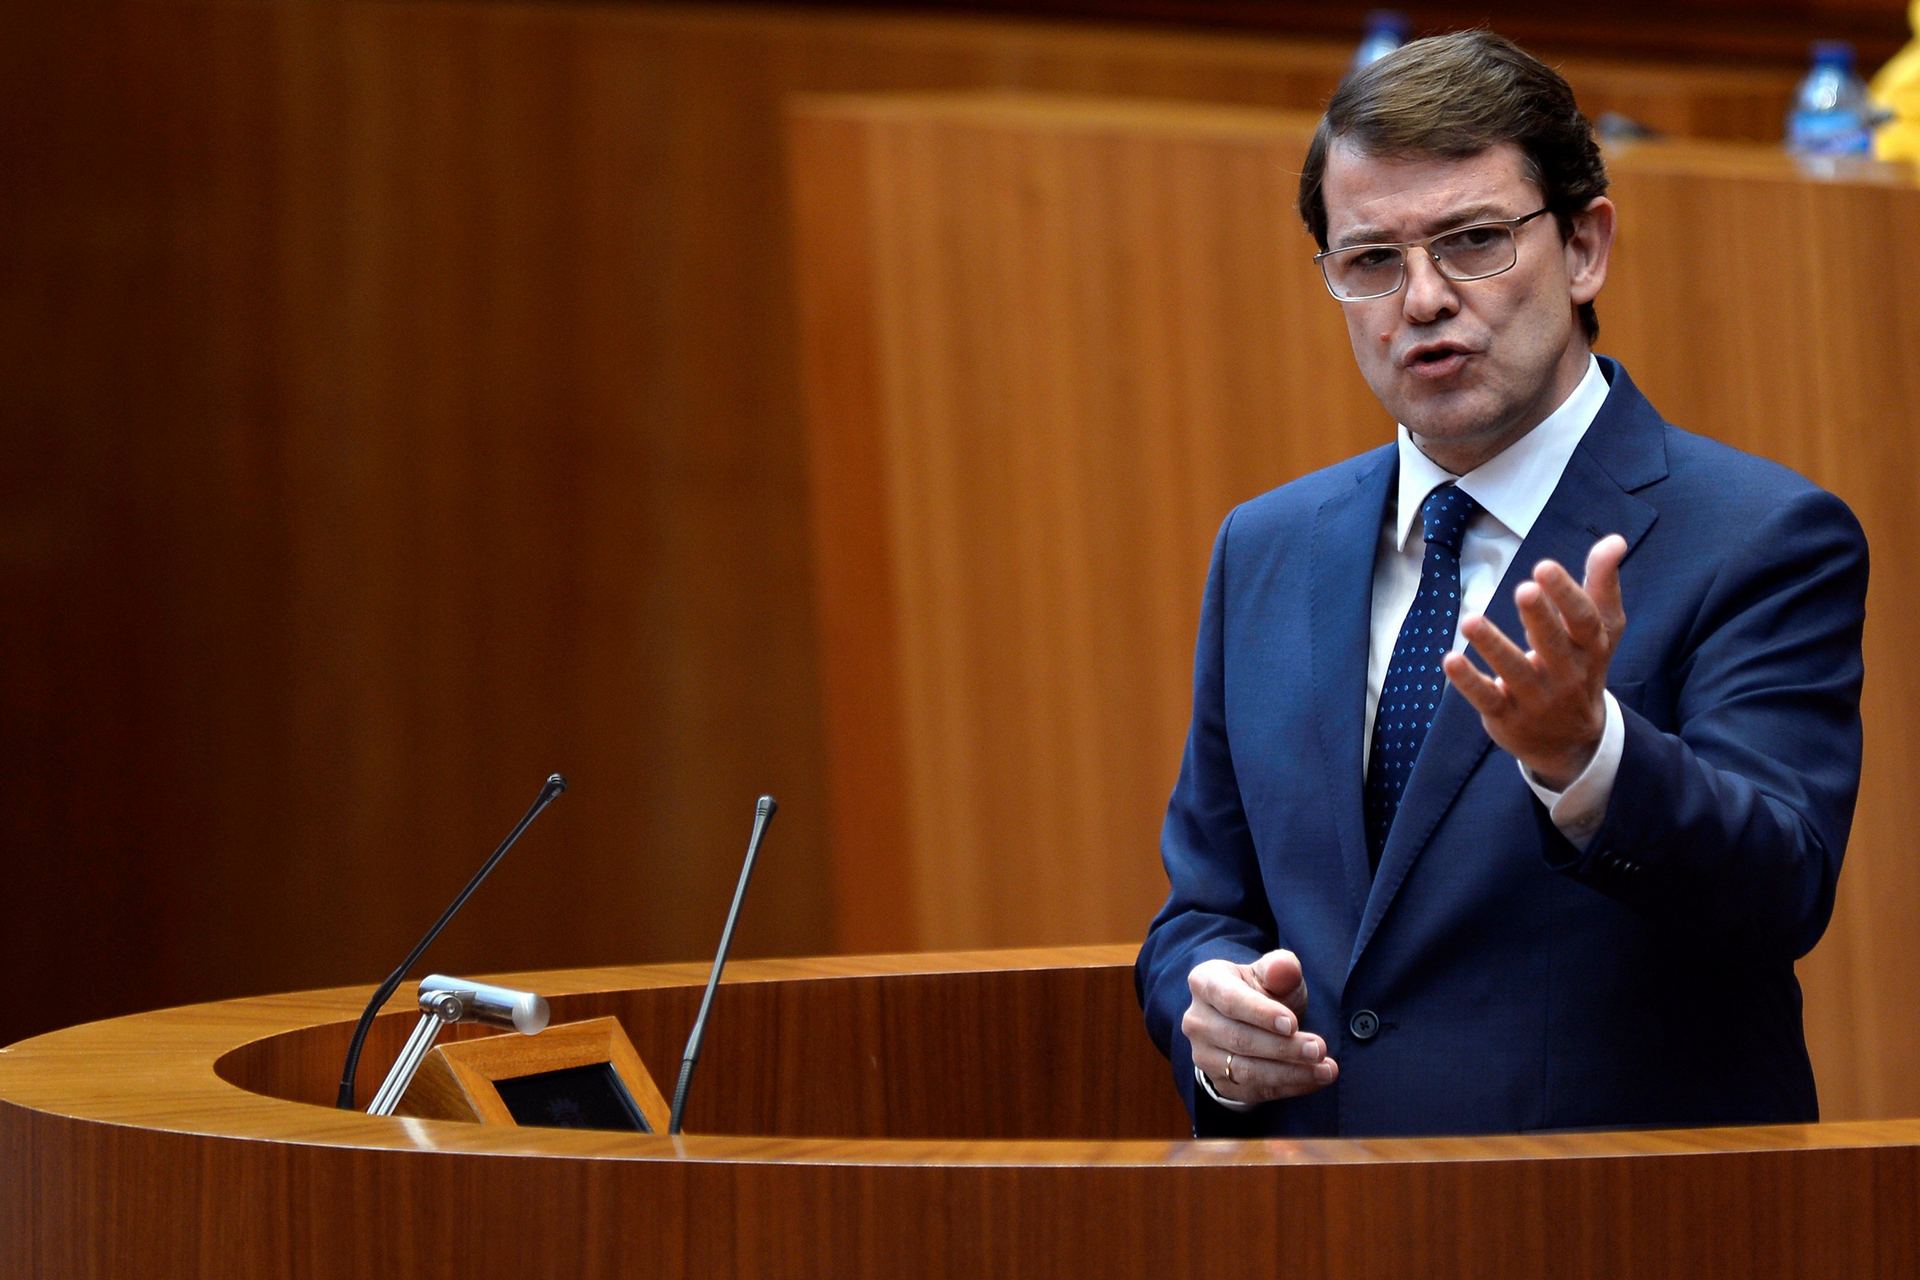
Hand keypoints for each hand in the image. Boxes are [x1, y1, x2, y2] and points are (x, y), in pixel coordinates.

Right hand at [1182, 950, 1337, 1104]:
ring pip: (1247, 1070)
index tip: (1292, 1024)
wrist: (1250, 1021)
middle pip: (1239, 1039)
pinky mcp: (1220, 1082)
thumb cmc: (1263, 990)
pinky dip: (1287, 1088)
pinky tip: (1313, 1080)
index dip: (1261, 1013)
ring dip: (1290, 1073)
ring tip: (1325, 1069)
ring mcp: (1204, 1055)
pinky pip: (1254, 1091)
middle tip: (1319, 1049)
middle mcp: (1197, 1021)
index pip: (1230, 1000)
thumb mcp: (1272, 973)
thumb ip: (1280, 968)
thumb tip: (1283, 968)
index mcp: (1205, 983)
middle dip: (1283, 1047)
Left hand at [1442, 534, 1627, 788]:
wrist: (1572, 742)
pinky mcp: (1506, 716)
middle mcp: (1566, 675)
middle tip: (1523, 588)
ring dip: (1492, 645)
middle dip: (1539, 617)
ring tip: (1470, 620)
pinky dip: (1468, 681)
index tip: (1544, 566)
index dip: (1566, 594)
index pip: (1583, 621)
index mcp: (1589, 649)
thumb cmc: (1581, 669)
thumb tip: (1615, 540)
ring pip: (1514, 671)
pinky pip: (1486, 698)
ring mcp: (1536, 698)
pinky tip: (1450, 659)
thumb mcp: (1599, 632)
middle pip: (1553, 645)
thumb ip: (1602, 585)